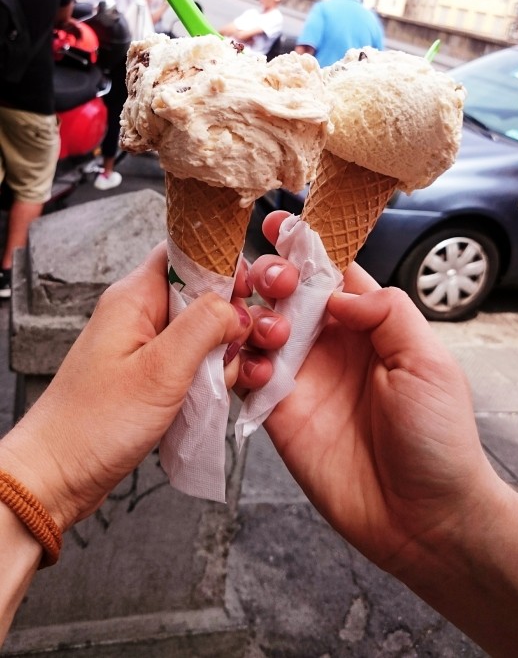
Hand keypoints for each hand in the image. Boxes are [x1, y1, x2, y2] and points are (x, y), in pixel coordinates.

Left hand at [0, 243, 290, 531]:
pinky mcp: (151, 375)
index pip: (186, 254)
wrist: (58, 475)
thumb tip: (235, 306)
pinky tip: (217, 395)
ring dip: (223, 353)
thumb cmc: (94, 424)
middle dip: (230, 318)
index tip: (247, 293)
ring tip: (228, 379)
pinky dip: (209, 375)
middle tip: (241, 347)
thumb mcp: (160, 370)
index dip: (222, 266)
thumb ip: (203, 326)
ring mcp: (146, 346)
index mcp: (135, 298)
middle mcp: (140, 314)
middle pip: (201, 294)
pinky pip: (192, 361)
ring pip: (202, 331)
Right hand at [257, 212, 503, 583]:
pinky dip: (238, 364)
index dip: (304, 247)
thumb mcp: (428, 361)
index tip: (277, 223)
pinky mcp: (278, 414)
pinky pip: (245, 377)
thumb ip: (386, 312)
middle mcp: (330, 345)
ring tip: (261, 325)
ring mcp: (301, 378)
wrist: (422, 518)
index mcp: (369, 325)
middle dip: (269, 277)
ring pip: (258, 329)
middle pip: (286, 294)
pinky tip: (248, 364)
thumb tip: (336, 290)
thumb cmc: (438, 439)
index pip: (330, 273)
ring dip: (250, 316)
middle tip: (268, 281)